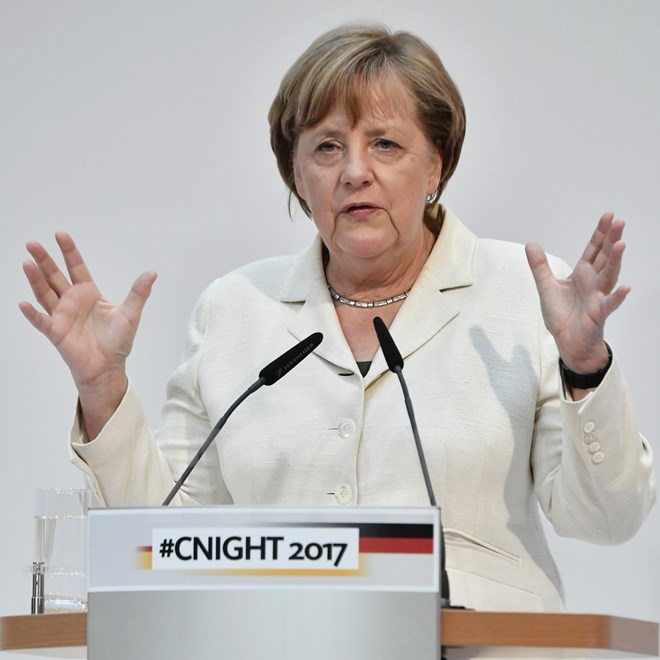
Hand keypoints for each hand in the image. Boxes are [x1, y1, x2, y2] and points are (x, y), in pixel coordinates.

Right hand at [20, 232, 156, 435]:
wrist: (109, 367)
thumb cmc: (117, 341)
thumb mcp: (131, 314)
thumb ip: (138, 293)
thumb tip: (152, 273)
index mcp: (89, 293)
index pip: (76, 268)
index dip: (69, 252)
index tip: (60, 235)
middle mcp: (72, 301)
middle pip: (55, 277)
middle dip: (45, 261)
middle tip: (33, 243)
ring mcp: (62, 316)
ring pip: (45, 294)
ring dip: (35, 280)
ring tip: (27, 263)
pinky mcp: (56, 333)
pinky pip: (42, 321)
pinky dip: (33, 314)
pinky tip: (24, 304)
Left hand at [525, 212, 628, 374]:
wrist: (566, 340)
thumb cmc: (562, 315)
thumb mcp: (546, 287)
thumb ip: (540, 266)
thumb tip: (531, 244)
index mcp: (582, 274)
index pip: (593, 250)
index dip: (600, 234)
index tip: (609, 216)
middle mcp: (593, 282)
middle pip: (604, 258)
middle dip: (611, 240)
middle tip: (619, 222)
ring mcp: (598, 297)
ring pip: (609, 276)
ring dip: (615, 261)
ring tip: (621, 245)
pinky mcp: (598, 314)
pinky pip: (609, 304)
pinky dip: (617, 297)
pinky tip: (626, 287)